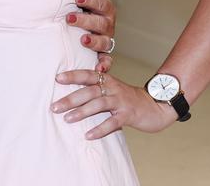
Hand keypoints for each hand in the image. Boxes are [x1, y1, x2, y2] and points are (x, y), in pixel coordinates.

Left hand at [52, 69, 178, 138]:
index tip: (57, 78)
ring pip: (99, 104)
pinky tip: (88, 135)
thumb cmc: (127, 98)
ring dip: (82, 112)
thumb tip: (69, 92)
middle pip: (89, 91)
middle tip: (54, 107)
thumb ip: (95, 87)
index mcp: (107, 80)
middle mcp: (113, 88)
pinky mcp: (128, 115)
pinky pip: (113, 122)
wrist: (155, 107)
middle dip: (70, 98)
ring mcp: (121, 101)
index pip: (88, 74)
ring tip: (67, 119)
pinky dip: (100, 129)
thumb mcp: (112, 88)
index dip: (73, 75)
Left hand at [72, 0, 116, 71]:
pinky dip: (104, 64)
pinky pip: (107, 61)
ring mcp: (106, 40)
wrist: (86, 31)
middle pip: (101, 22)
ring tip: (82, 40)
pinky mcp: (103, 56)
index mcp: (104, 8)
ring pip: (105, 41)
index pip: (101, 2)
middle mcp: (107, 25)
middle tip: (70, 18)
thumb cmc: (87, 10)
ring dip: (94, 41)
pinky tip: (99, 68)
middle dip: (86, 20)